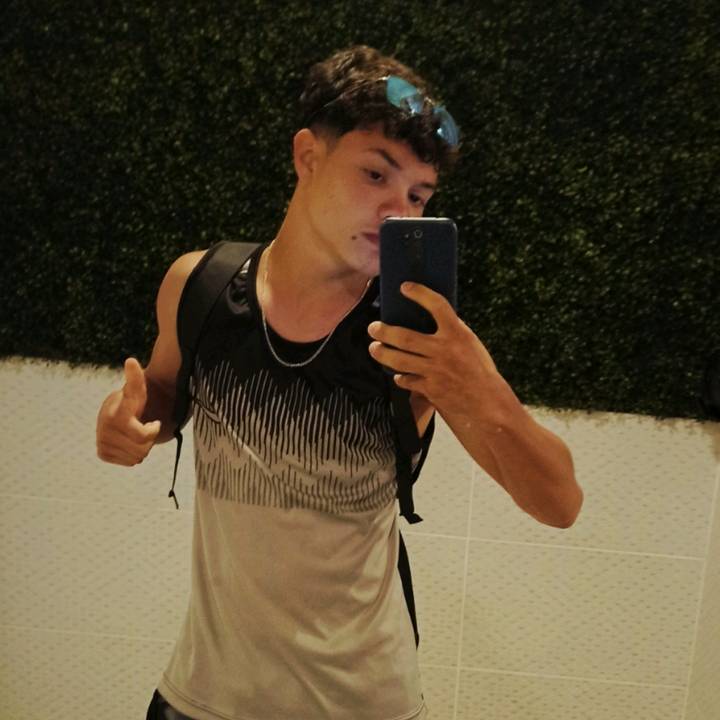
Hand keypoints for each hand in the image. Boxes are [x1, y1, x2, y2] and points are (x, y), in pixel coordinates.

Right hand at [96, 357, 161, 465]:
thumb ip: (136, 378)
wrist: (116, 413)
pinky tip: (128, 441)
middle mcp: (105, 430)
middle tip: (144, 426)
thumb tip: (131, 361)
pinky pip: (130, 462)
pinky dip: (133, 454)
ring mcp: (102, 442)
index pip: (143, 435)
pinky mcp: (102, 453)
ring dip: (142, 447)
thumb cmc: (133, 401)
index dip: (153, 432)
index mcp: (115, 415)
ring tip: (135, 433)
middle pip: (143, 448)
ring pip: (138, 457)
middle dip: (148, 439)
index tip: (155, 422)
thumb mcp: (137, 391)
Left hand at [368, 282, 508, 424]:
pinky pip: (406, 380)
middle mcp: (444, 350)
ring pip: (398, 360)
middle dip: (384, 332)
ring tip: (374, 348)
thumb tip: (427, 318)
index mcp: (458, 334)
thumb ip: (450, 332)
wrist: (487, 402)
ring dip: (381, 353)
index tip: (405, 287)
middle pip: (405, 337)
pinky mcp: (429, 389)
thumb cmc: (479, 370)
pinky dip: (399, 377)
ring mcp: (434, 371)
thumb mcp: (470, 343)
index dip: (420, 293)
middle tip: (373, 328)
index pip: (438, 306)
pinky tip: (398, 374)